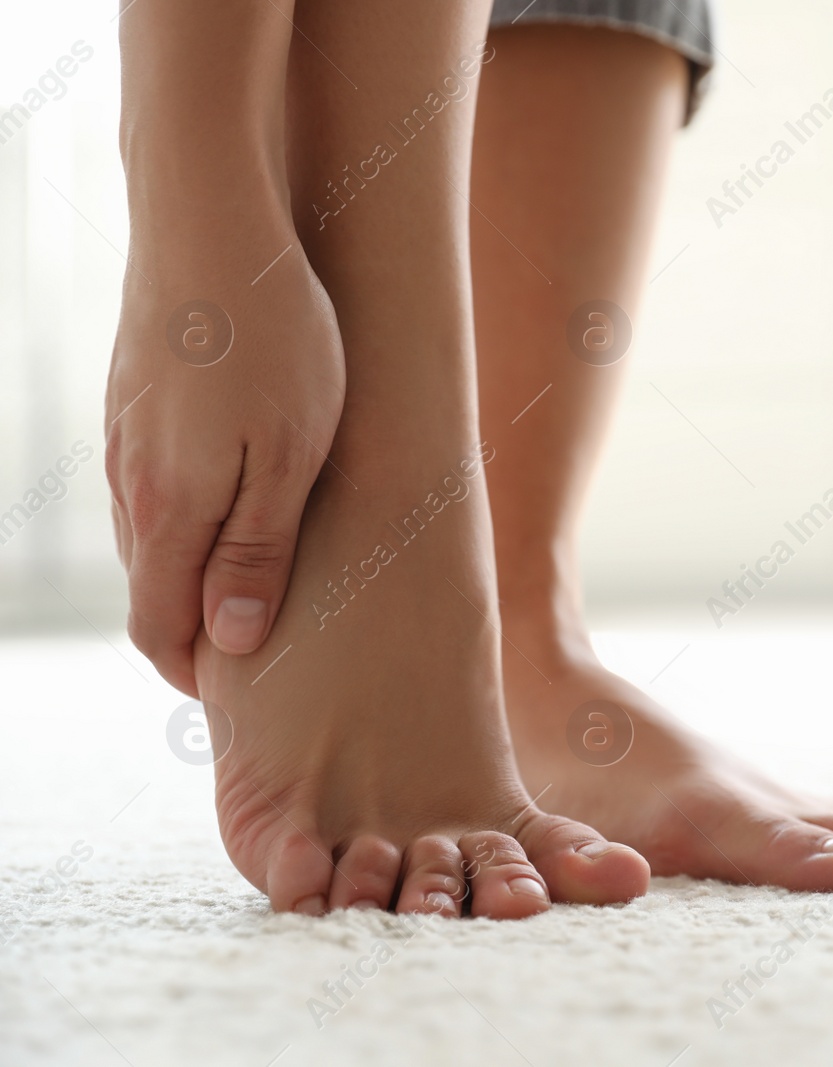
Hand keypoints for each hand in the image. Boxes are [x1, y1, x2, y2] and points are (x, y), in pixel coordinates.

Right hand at [106, 234, 344, 696]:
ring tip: (258, 589)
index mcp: (169, 511)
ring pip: (152, 537)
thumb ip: (255, 553)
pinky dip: (188, 519)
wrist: (210, 221)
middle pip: (151, 589)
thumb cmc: (276, 340)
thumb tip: (229, 643)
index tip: (241, 696)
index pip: (159, 629)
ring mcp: (125, 439)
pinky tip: (234, 505)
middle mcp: (131, 483)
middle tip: (260, 656)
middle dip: (195, 632)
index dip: (196, 673)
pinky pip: (154, 485)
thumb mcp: (290, 457)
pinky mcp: (135, 401)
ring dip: (193, 573)